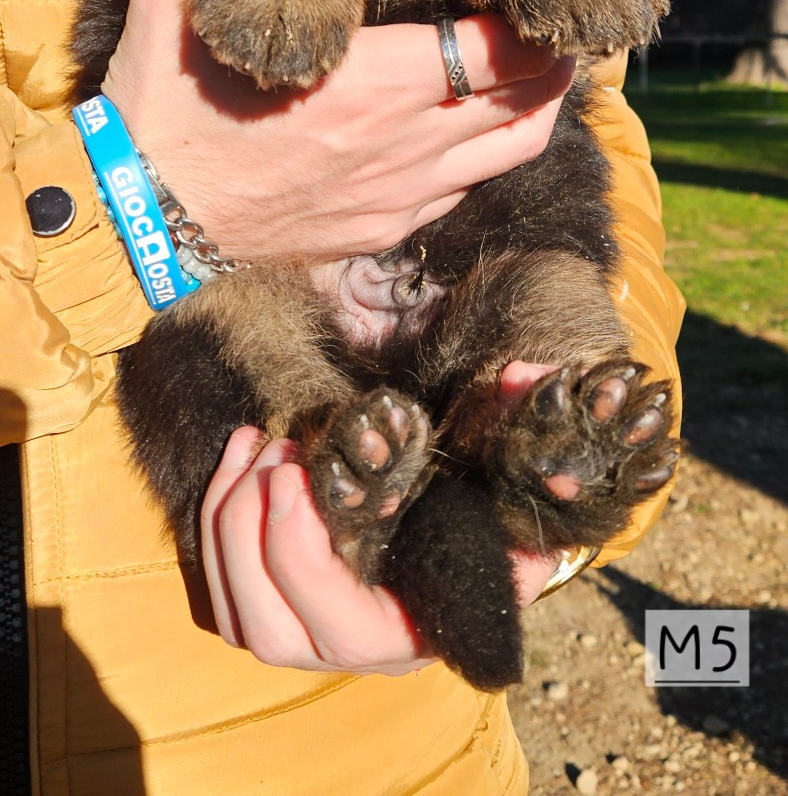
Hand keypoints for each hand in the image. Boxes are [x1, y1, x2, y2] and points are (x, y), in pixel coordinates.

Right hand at [103, 0, 574, 261]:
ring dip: (534, 109)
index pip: (501, 49)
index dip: (534, 18)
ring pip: (510, 152)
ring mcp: (401, 198)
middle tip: (552, 23)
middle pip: (526, 101)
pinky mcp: (383, 231)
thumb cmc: (164, 107)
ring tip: (536, 73)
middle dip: (552, 58)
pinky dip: (484, 154)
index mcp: (377, 85)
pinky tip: (468, 129)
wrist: (140, 223)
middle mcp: (407, 147)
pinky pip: (464, 192)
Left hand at [201, 379, 558, 674]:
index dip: (303, 557)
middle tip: (277, 453)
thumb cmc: (494, 522)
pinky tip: (241, 457)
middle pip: (268, 630)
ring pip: (234, 617)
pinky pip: (221, 593)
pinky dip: (216, 524)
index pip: (341, 628)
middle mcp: (352, 654)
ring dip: (228, 524)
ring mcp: (306, 639)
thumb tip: (519, 376)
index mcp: (413, 633)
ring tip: (256, 446)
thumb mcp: (522, 488)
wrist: (471, 549)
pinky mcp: (275, 610)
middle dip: (253, 535)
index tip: (298, 474)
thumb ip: (522, 436)